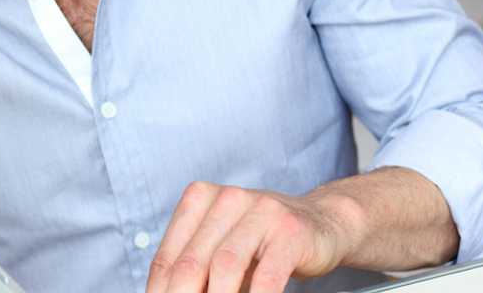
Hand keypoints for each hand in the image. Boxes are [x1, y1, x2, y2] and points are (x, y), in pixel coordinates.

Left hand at [145, 182, 361, 292]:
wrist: (323, 222)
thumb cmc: (262, 242)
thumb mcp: (223, 248)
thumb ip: (197, 269)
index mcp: (200, 199)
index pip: (168, 257)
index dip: (159, 292)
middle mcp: (227, 198)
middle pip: (191, 263)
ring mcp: (261, 211)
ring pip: (225, 266)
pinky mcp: (290, 231)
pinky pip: (268, 276)